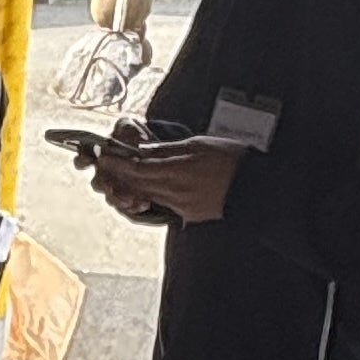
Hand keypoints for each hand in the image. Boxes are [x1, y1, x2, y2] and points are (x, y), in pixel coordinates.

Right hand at [85, 118, 155, 220]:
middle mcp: (104, 175)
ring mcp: (115, 190)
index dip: (82, 162)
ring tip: (133, 198)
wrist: (159, 156)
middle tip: (112, 186)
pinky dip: (134, 207)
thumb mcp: (133, 127)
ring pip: (110, 199)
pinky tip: (145, 203)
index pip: (82, 160)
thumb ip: (124, 126)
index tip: (88, 162)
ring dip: (119, 199)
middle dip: (104, 186)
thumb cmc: (139, 138)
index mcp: (99, 157)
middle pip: (96, 184)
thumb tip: (120, 132)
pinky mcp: (128, 202)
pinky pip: (126, 209)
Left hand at [119, 135, 245, 224]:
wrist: (255, 189)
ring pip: (148, 195)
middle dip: (122, 175)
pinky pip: (164, 204)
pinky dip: (154, 194)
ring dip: (136, 185)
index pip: (135, 169)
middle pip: (137, 185)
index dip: (116, 163)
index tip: (104, 156)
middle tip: (111, 164)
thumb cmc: (232, 160)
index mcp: (176, 171)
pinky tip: (155, 186)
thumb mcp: (198, 144)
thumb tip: (144, 149)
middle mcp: (174, 191)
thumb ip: (168, 149)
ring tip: (130, 173)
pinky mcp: (189, 215)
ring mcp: (181, 206)